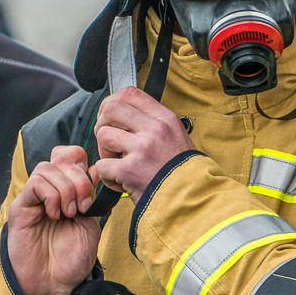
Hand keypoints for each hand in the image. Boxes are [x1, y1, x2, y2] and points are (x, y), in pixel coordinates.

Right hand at [6, 144, 102, 294]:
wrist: (54, 284)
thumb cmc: (72, 259)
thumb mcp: (91, 224)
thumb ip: (93, 197)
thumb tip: (96, 169)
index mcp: (68, 191)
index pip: (72, 156)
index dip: (84, 164)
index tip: (93, 192)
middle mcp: (50, 190)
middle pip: (62, 158)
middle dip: (79, 178)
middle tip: (83, 206)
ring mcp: (34, 197)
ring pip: (48, 167)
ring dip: (65, 189)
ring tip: (69, 214)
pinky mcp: (21, 206)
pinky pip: (35, 183)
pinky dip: (51, 196)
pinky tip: (54, 215)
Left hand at [92, 87, 194, 203]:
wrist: (193, 201)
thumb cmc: (183, 174)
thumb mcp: (176, 138)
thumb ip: (153, 124)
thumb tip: (126, 114)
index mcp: (166, 119)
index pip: (130, 93)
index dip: (112, 102)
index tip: (109, 116)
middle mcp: (155, 129)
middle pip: (111, 108)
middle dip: (102, 124)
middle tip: (109, 142)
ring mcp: (142, 148)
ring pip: (103, 135)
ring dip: (105, 152)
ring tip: (118, 165)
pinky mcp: (130, 170)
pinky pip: (102, 165)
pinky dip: (107, 177)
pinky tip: (121, 182)